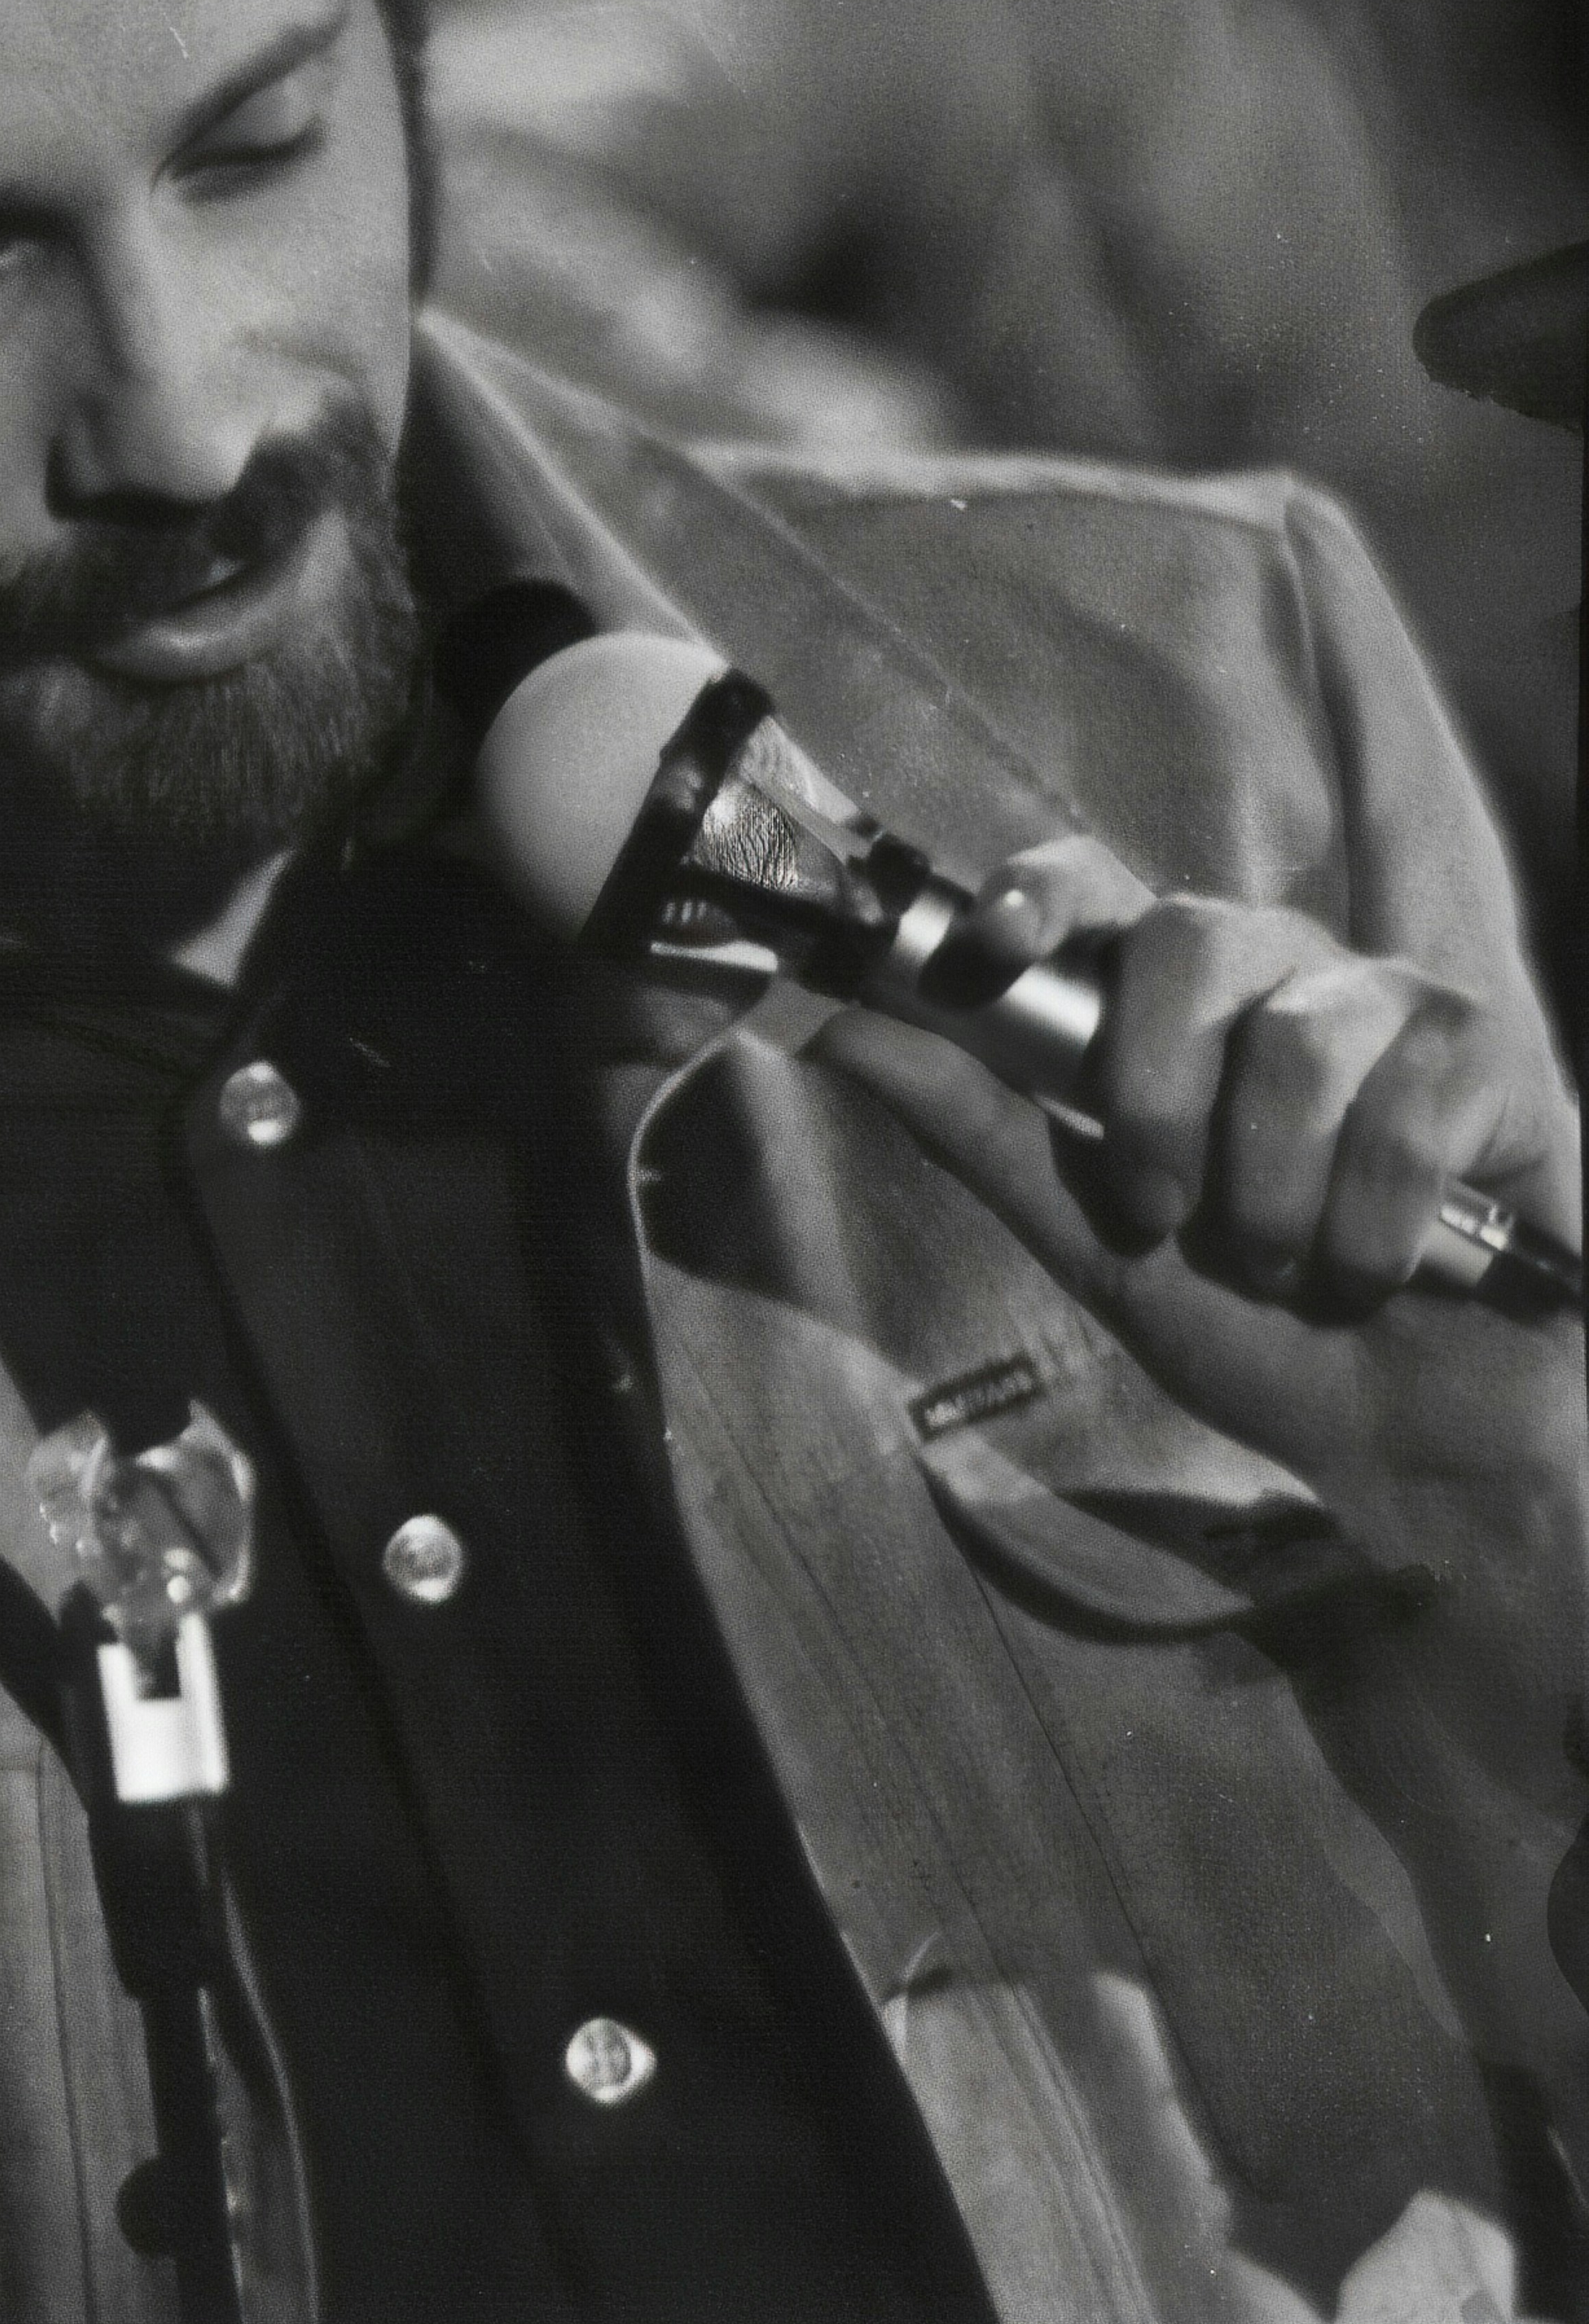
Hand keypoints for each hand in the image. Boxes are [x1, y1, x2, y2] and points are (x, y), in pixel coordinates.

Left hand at [808, 840, 1588, 2077]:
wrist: (1417, 1439)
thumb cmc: (1255, 1329)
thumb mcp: (1089, 1240)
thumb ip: (976, 1126)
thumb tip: (836, 1024)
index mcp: (1162, 1001)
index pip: (1084, 884)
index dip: (1027, 896)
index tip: (980, 957)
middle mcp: (1273, 969)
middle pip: (1188, 934)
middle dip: (1155, 1096)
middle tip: (1165, 1215)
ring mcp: (1385, 999)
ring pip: (1294, 1040)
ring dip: (1269, 1195)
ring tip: (1284, 1265)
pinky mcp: (1487, 1053)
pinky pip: (1403, 1110)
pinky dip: (1369, 1226)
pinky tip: (1380, 1270)